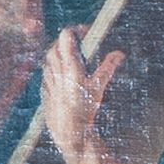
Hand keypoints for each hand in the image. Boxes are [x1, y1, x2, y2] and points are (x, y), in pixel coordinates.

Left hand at [38, 27, 120, 161]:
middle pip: (56, 45)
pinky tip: (62, 75)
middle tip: (80, 44)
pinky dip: (53, 68)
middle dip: (67, 41)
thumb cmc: (85, 110)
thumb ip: (108, 67)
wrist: (69, 132)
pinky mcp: (44, 90)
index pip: (66, 35)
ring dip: (59, 53)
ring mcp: (47, 80)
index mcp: (69, 65)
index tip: (86, 33)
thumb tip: (119, 53)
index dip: (76, 30)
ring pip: (49, 58)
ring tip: (72, 58)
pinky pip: (46, 73)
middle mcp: (55, 69)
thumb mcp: (99, 87)